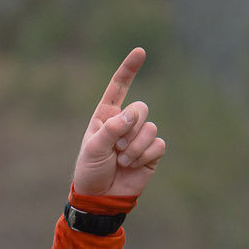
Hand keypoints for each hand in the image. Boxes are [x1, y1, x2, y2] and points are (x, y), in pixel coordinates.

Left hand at [72, 48, 163, 198]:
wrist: (101, 196)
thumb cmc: (91, 171)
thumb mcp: (93, 148)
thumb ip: (112, 128)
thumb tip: (134, 113)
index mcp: (106, 116)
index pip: (118, 88)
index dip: (129, 69)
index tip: (140, 52)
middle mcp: (124, 122)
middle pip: (141, 108)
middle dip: (130, 128)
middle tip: (115, 148)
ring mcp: (139, 137)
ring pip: (150, 128)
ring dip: (134, 147)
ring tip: (122, 160)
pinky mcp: (151, 152)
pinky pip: (158, 144)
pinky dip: (145, 156)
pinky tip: (133, 165)